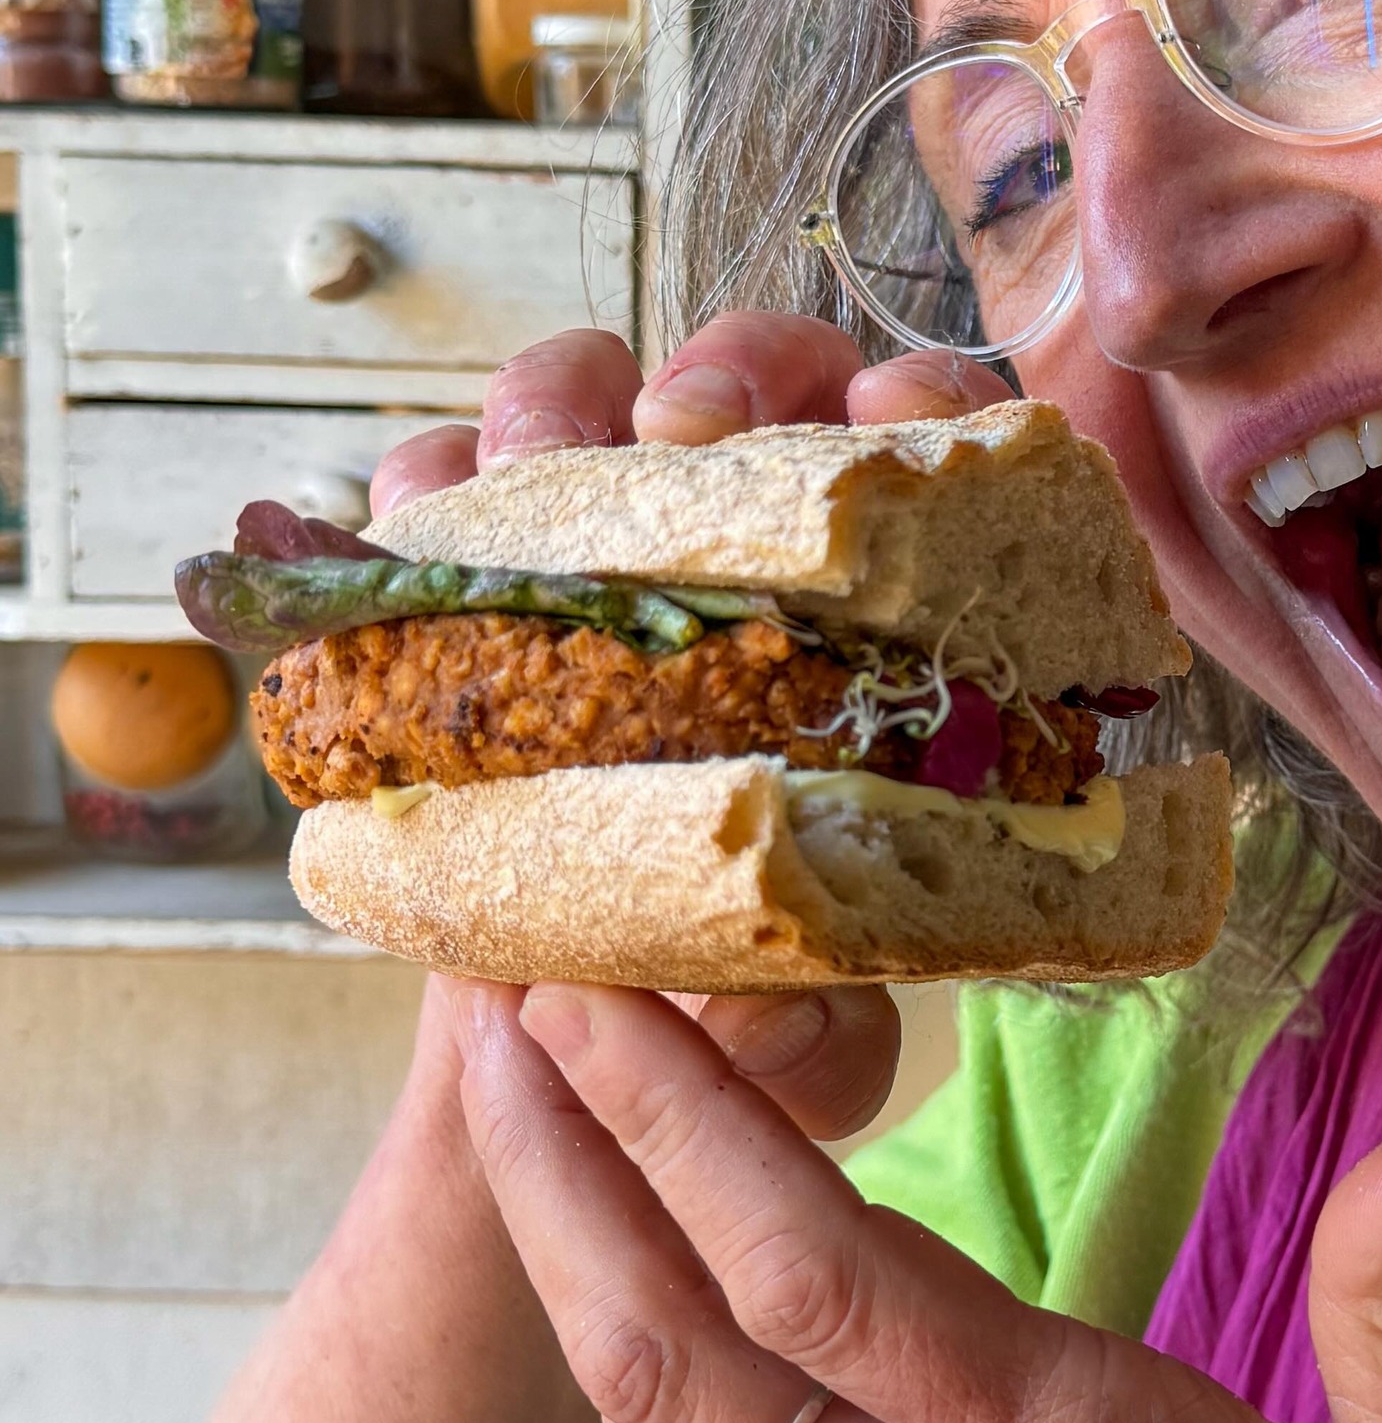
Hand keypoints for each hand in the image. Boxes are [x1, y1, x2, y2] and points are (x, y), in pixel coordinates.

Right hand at [365, 305, 1009, 1116]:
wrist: (567, 1034)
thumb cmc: (734, 1010)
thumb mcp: (804, 1052)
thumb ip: (818, 1048)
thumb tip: (776, 1024)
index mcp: (886, 606)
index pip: (930, 441)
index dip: (913, 404)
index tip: (880, 434)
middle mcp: (751, 536)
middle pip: (763, 370)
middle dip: (731, 369)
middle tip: (691, 434)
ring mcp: (605, 537)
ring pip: (592, 391)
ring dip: (562, 406)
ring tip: (545, 474)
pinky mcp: (470, 570)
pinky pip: (437, 480)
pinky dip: (423, 487)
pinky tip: (410, 533)